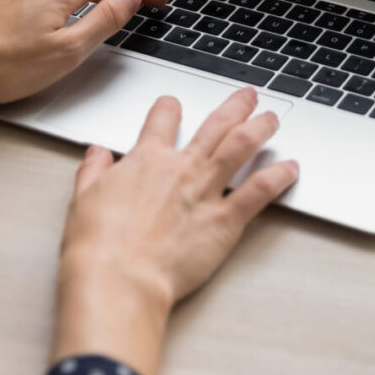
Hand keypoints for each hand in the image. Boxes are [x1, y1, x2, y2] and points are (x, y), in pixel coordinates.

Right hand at [50, 89, 299, 374]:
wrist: (119, 277)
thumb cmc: (99, 245)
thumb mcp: (83, 199)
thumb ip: (93, 171)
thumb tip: (96, 153)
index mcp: (146, 160)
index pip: (163, 119)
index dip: (169, 107)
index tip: (174, 104)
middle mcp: (181, 168)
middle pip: (215, 124)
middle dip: (235, 106)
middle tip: (248, 97)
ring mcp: (206, 191)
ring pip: (242, 146)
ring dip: (261, 128)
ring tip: (273, 118)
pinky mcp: (225, 221)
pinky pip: (259, 191)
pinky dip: (278, 176)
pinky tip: (291, 169)